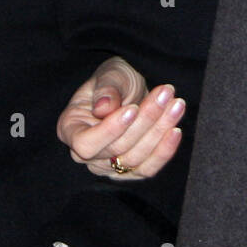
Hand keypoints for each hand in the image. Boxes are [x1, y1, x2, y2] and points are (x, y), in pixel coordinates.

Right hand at [56, 55, 185, 179]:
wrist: (130, 89)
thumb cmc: (114, 80)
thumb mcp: (109, 74)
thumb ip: (106, 89)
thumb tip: (103, 108)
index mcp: (70, 129)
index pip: (85, 143)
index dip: (110, 130)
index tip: (133, 108)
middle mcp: (85, 155)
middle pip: (116, 149)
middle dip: (145, 121)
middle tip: (165, 94)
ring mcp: (107, 166)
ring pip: (135, 159)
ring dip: (159, 131)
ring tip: (176, 104)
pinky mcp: (130, 172)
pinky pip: (148, 169)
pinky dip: (164, 151)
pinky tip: (176, 130)